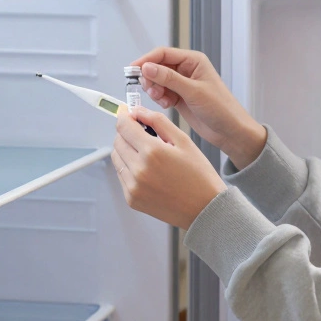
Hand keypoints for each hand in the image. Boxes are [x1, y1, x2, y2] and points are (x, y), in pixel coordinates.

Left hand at [111, 105, 226, 230]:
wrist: (204, 209)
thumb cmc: (199, 175)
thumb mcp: (184, 141)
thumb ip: (158, 121)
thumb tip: (138, 111)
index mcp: (152, 152)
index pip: (123, 126)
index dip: (125, 117)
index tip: (130, 116)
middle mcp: (138, 170)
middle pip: (117, 141)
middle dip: (127, 134)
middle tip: (143, 136)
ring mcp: (133, 187)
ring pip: (117, 158)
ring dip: (127, 151)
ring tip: (148, 155)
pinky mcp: (131, 199)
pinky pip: (122, 175)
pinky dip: (130, 169)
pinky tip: (149, 171)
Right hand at [131, 47, 266, 168]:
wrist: (230, 131)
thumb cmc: (221, 108)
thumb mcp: (193, 91)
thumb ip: (169, 78)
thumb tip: (147, 68)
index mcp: (193, 61)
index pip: (163, 54)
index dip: (146, 60)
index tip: (133, 70)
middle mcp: (186, 69)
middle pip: (157, 67)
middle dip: (150, 78)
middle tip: (151, 90)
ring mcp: (182, 84)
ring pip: (157, 81)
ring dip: (154, 90)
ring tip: (162, 100)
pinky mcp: (179, 97)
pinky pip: (161, 93)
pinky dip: (160, 98)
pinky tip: (167, 105)